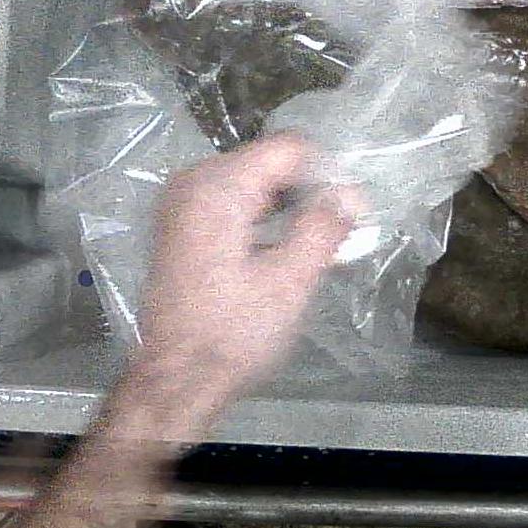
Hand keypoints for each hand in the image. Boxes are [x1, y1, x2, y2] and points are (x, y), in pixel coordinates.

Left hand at [111, 135, 355, 438]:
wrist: (176, 379)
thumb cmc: (232, 333)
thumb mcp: (290, 282)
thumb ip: (323, 228)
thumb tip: (352, 193)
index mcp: (217, 188)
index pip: (289, 148)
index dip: (326, 174)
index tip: (347, 214)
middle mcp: (193, 183)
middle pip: (269, 162)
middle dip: (307, 191)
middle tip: (336, 236)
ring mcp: (182, 204)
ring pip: (252, 182)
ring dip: (287, 207)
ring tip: (313, 248)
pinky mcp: (180, 226)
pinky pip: (232, 203)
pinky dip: (261, 219)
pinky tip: (280, 253)